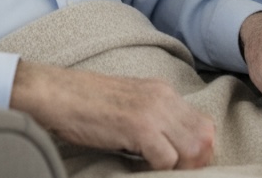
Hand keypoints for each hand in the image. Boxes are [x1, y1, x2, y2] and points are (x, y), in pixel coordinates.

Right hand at [11, 60, 214, 168]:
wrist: (56, 92)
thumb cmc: (85, 104)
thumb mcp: (129, 105)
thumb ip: (153, 119)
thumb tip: (171, 150)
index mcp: (162, 91)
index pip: (203, 124)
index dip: (198, 151)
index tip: (182, 167)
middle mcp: (163, 96)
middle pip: (205, 136)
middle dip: (197, 162)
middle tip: (174, 173)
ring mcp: (152, 109)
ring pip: (194, 148)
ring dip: (181, 168)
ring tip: (159, 172)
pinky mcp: (139, 125)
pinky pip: (167, 159)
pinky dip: (160, 171)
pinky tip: (141, 169)